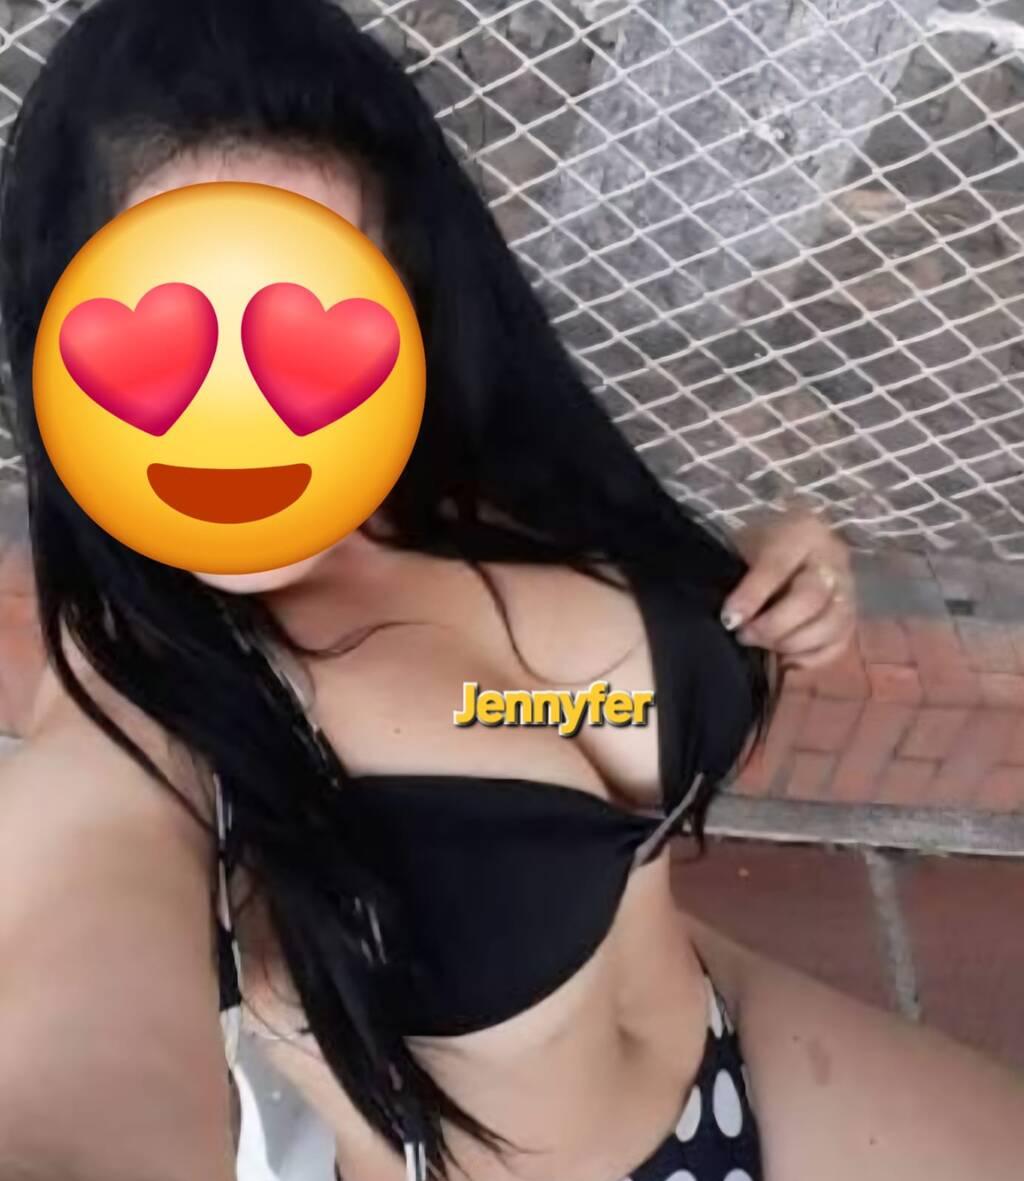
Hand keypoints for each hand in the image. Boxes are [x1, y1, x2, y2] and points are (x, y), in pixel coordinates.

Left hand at [721, 506, 855, 671]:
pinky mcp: (852, 619)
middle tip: (744, 634)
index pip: (778, 565)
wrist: (790, 549)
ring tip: (762, 645)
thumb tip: (732, 619)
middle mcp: (834, 559)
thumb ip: (740, 578)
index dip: (752, 596)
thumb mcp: (744, 547)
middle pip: (811, 598)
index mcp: (804, 532)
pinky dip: (810, 658)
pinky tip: (785, 659)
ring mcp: (849, 591)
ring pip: (830, 625)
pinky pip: (838, 646)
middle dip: (773, 625)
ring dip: (791, 644)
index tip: (729, 619)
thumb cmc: (761, 546)